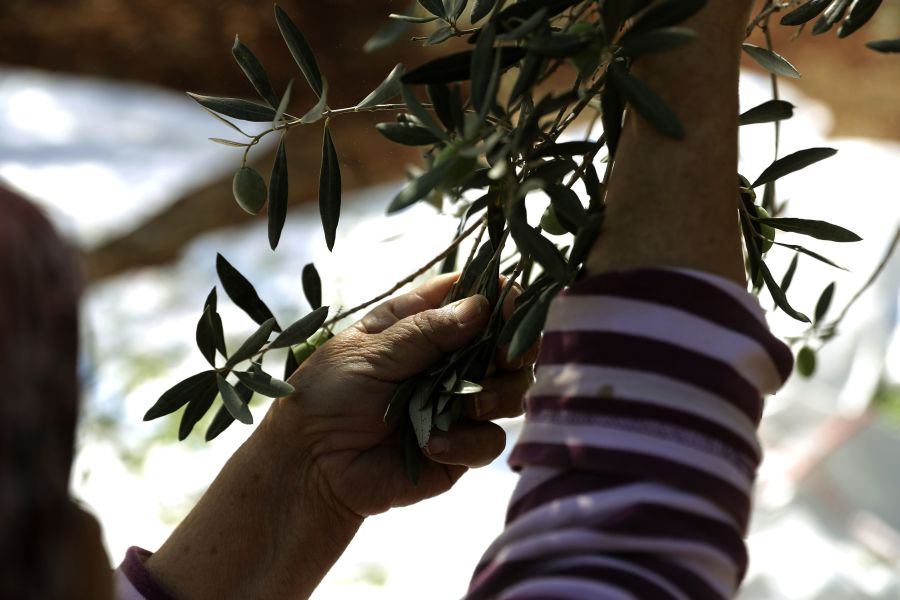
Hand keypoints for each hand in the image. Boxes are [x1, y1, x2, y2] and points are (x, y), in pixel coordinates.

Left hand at [266, 273, 535, 519]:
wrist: (309, 466)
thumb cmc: (328, 396)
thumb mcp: (371, 352)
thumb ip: (427, 331)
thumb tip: (482, 307)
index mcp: (421, 323)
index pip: (472, 297)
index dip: (498, 296)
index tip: (507, 302)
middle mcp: (447, 360)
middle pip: (506, 344)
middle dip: (513, 348)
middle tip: (505, 357)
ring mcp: (457, 404)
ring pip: (511, 391)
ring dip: (498, 395)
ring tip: (469, 406)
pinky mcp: (459, 448)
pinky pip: (489, 441)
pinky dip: (467, 442)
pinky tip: (433, 445)